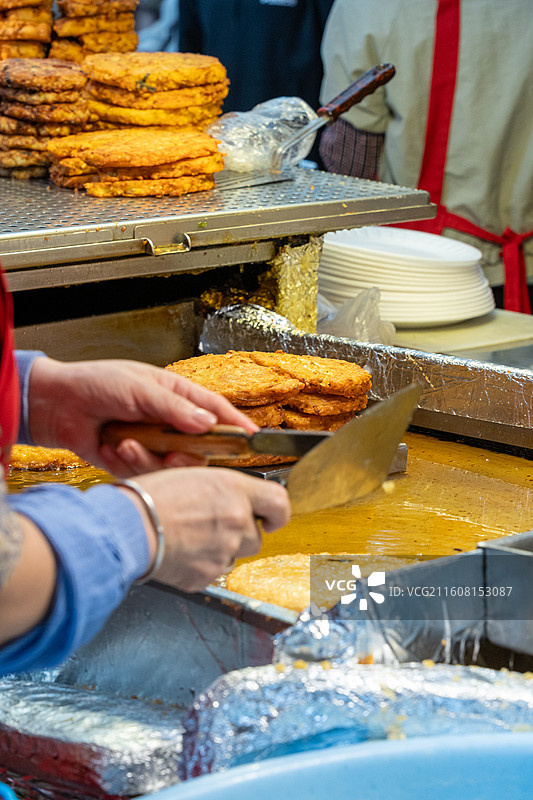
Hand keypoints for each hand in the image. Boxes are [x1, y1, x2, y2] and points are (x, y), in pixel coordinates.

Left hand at [27, 356, 258, 475]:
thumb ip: (175, 409)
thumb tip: (209, 424)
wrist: (56, 405)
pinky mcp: (133, 463)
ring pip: (173, 466)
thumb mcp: (140, 389)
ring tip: (127, 443)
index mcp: (177, 396)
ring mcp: (152, 444)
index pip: (216, 411)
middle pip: (199, 447)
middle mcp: (169, 422)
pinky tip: (113, 447)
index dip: (236, 425)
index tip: (254, 439)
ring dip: (150, 458)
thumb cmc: (98, 383)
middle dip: (187, 453)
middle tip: (174, 452)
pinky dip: (128, 463)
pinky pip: (146, 474)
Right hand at [132, 467, 290, 590]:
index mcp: (234, 488)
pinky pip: (213, 571)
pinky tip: (181, 551)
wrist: (125, 528)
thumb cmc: (147, 496)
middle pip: (256, 535)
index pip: (280, 503)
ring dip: (221, 548)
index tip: (270, 517)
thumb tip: (229, 498)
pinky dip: (201, 564)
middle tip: (211, 525)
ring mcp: (224, 550)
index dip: (276, 513)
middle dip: (239, 533)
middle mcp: (236, 520)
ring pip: (235, 554)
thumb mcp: (190, 476)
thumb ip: (219, 490)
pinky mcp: (207, 575)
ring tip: (191, 536)